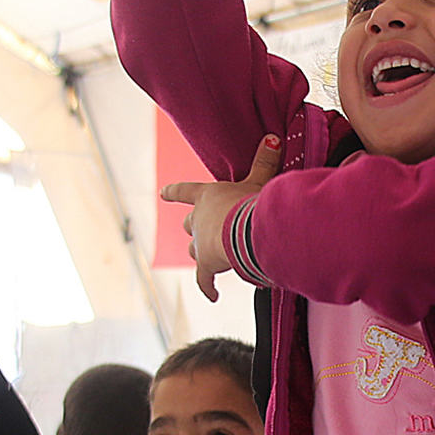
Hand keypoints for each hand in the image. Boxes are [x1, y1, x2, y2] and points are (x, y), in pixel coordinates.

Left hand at [161, 135, 280, 301]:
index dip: (174, 192)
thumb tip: (272, 138)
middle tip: (201, 229)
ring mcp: (200, 243)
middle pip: (188, 224)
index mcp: (207, 196)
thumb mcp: (259, 180)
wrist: (246, 230)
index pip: (185, 191)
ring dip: (200, 252)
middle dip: (193, 226)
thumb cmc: (251, 202)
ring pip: (193, 249)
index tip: (163, 193)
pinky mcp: (206, 265)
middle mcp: (198, 219)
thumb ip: (264, 162)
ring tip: (209, 258)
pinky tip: (212, 296)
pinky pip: (204, 280)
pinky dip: (207, 287)